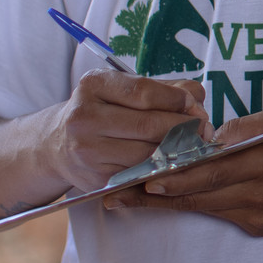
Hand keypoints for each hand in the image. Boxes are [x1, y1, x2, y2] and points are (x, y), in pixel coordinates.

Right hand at [43, 69, 208, 192]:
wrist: (57, 145)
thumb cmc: (104, 111)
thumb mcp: (124, 89)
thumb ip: (166, 89)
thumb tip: (198, 103)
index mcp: (94, 84)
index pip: (145, 92)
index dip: (178, 100)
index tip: (195, 106)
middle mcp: (85, 116)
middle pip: (150, 124)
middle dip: (185, 127)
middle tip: (204, 130)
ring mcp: (87, 150)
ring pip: (149, 153)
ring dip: (179, 151)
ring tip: (193, 146)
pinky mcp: (96, 178)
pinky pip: (141, 174)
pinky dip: (162, 170)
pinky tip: (173, 163)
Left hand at [103, 104, 262, 236]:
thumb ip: (249, 126)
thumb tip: (213, 135)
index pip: (211, 171)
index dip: (173, 177)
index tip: (142, 176)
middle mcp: (259, 192)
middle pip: (197, 196)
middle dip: (153, 197)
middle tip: (116, 196)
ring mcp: (258, 214)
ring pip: (203, 209)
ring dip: (165, 206)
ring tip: (129, 203)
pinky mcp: (259, 227)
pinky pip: (221, 215)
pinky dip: (194, 207)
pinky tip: (172, 202)